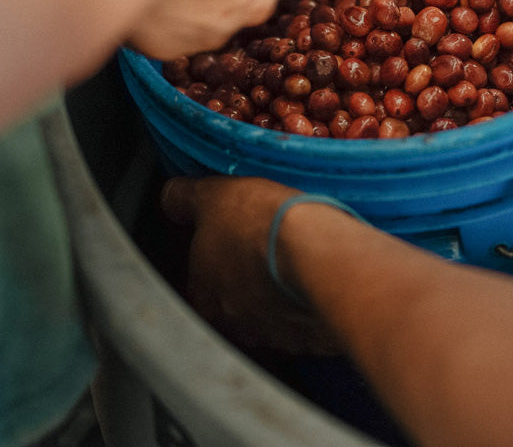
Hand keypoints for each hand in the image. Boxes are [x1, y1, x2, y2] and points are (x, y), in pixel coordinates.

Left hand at [160, 176, 340, 354]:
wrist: (320, 255)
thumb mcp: (213, 195)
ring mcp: (276, 336)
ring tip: (296, 257)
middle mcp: (234, 324)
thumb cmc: (262, 225)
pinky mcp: (312, 339)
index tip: (232, 234)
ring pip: (273, 311)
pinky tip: (319, 275)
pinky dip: (309, 300)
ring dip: (280, 289)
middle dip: (248, 275)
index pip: (199, 280)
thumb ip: (185, 199)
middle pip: (236, 298)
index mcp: (203, 296)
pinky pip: (307, 318)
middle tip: (266, 243)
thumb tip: (171, 195)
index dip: (215, 254)